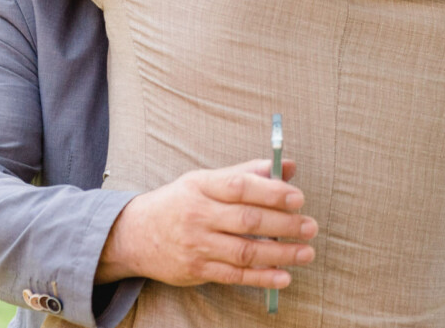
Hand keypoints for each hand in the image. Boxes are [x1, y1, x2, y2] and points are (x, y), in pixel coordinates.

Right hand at [95, 159, 316, 287]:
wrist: (135, 235)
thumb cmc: (179, 203)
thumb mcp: (205, 180)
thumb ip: (247, 173)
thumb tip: (288, 166)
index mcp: (201, 186)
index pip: (239, 187)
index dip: (271, 192)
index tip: (298, 198)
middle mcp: (198, 215)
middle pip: (247, 220)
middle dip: (283, 224)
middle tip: (310, 226)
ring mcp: (197, 244)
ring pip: (245, 251)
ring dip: (280, 253)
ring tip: (306, 252)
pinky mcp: (197, 270)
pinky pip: (235, 275)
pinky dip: (262, 277)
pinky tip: (284, 276)